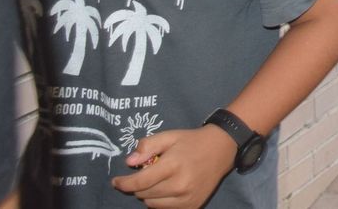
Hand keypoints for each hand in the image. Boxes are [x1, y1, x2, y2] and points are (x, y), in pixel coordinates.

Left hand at [112, 124, 234, 207]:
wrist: (222, 148)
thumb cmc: (192, 141)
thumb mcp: (169, 136)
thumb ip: (147, 146)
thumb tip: (129, 163)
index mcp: (173, 165)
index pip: (139, 182)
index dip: (123, 183)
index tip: (115, 181)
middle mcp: (180, 185)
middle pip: (143, 194)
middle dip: (137, 186)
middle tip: (143, 175)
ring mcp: (187, 198)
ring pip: (152, 204)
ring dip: (148, 195)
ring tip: (156, 182)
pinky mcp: (192, 205)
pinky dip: (160, 202)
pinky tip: (166, 190)